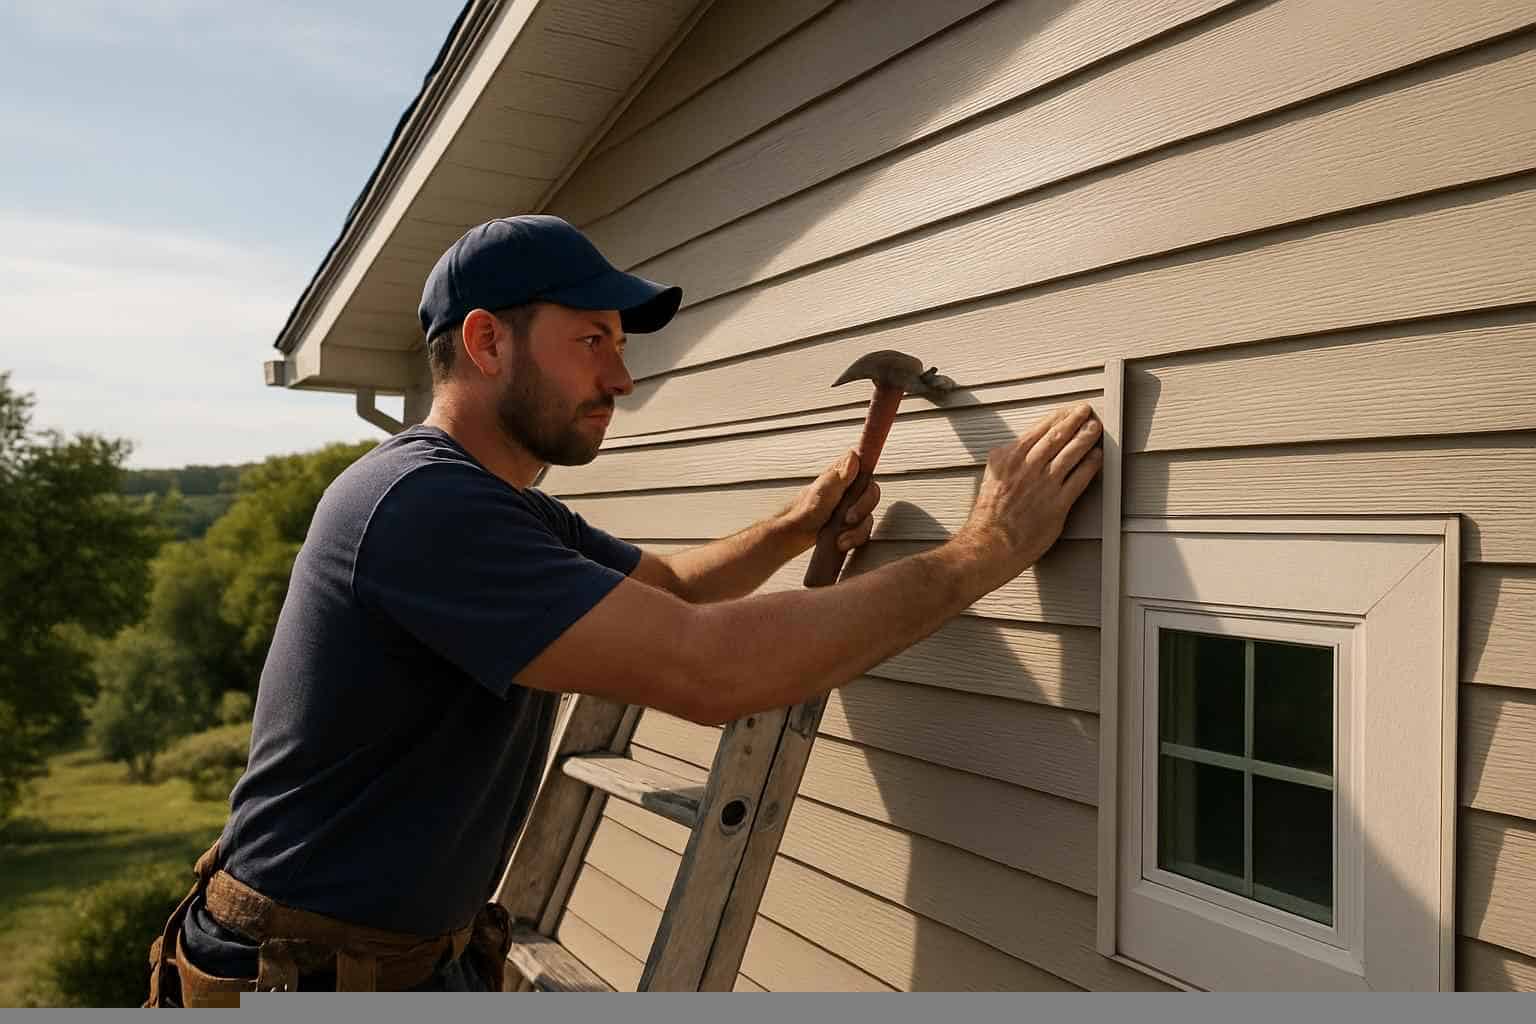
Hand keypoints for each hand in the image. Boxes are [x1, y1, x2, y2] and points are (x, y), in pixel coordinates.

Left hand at [780, 450, 882, 554]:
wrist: (796, 534)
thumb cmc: (805, 510)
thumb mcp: (824, 490)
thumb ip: (840, 475)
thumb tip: (853, 456)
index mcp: (842, 473)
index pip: (865, 464)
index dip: (868, 473)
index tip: (865, 482)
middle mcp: (850, 487)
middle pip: (872, 492)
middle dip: (863, 507)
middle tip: (848, 518)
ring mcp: (852, 505)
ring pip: (869, 514)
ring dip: (857, 529)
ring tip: (841, 537)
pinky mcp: (852, 522)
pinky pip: (864, 529)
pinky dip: (855, 537)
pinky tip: (842, 542)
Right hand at [959, 402, 1102, 577]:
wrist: (990, 543)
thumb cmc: (990, 515)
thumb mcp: (992, 476)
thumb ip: (1006, 459)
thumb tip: (1018, 447)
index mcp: (1009, 458)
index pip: (1040, 429)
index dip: (1058, 417)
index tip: (1068, 410)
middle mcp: (1027, 468)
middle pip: (1058, 436)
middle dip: (1075, 419)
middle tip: (1086, 411)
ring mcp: (1044, 485)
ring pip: (1071, 453)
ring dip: (1087, 437)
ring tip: (1096, 428)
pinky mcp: (1057, 504)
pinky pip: (1080, 479)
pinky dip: (1091, 465)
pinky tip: (1097, 456)